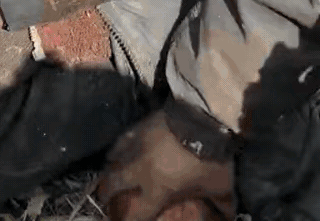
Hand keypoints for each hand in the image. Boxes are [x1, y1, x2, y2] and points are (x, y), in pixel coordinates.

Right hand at [97, 112, 234, 220]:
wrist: (206, 119)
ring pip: (114, 157)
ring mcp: (138, 144)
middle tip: (103, 196)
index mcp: (158, 189)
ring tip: (108, 169)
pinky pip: (124, 137)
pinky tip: (118, 147)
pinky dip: (119, 145)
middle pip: (113, 183)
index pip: (137, 215)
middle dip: (105, 193)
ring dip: (110, 166)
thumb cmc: (212, 159)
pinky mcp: (142, 125)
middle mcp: (141, 169)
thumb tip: (229, 217)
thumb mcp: (217, 187)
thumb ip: (217, 204)